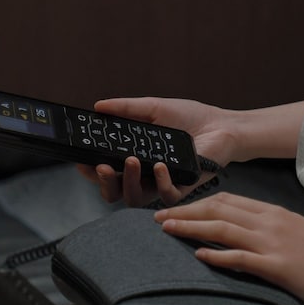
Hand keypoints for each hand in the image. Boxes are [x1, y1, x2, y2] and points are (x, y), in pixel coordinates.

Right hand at [76, 97, 238, 206]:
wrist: (221, 125)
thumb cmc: (190, 118)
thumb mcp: (154, 108)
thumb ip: (126, 109)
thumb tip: (99, 106)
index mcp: (134, 159)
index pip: (106, 171)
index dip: (91, 171)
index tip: (82, 162)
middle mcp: (145, 176)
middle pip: (115, 192)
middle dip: (104, 183)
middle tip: (103, 168)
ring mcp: (162, 185)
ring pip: (136, 198)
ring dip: (128, 182)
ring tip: (131, 162)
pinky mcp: (183, 189)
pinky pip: (166, 195)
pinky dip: (160, 182)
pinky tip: (160, 166)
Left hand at [154, 192, 303, 304]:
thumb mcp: (292, 230)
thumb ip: (265, 226)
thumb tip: (236, 228)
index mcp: (272, 212)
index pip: (226, 200)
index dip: (196, 202)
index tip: (176, 208)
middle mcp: (269, 222)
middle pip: (218, 209)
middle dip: (184, 211)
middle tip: (158, 217)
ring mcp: (272, 243)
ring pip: (223, 229)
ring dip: (191, 228)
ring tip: (167, 229)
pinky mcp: (277, 266)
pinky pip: (240, 258)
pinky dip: (217, 255)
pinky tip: (198, 255)